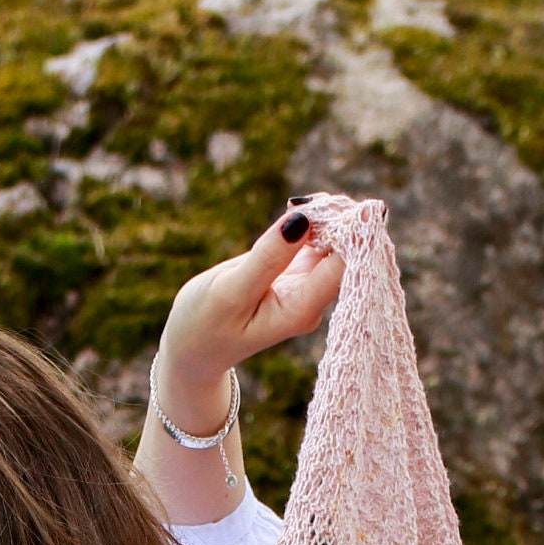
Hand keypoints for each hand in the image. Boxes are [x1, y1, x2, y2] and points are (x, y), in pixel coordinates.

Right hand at [153, 206, 344, 428]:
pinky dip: (313, 221)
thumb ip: (268, 258)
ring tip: (304, 201)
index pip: (343, 267)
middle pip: (345, 255)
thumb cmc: (204, 324)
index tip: (345, 206)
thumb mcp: (231, 290)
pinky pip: (316, 241)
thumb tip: (304, 220)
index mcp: (302, 311)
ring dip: (327, 217)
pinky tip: (299, 208)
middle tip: (316, 198)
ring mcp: (306, 287)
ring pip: (333, 244)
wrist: (191, 345)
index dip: (351, 234)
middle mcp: (311, 300)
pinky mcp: (295, 272)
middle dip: (340, 221)